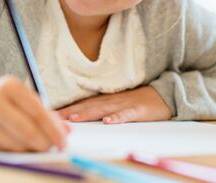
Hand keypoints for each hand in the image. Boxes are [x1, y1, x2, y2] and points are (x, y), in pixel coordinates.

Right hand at [0, 75, 69, 151]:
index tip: (63, 141)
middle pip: (28, 129)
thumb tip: (66, 131)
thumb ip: (46, 113)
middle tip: (54, 148)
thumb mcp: (23, 99)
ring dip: (33, 149)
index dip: (53, 129)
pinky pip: (7, 152)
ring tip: (38, 146)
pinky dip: (19, 153)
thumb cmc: (5, 102)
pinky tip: (21, 147)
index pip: (37, 111)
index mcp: (9, 85)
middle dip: (45, 143)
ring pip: (18, 144)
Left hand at [57, 86, 171, 123]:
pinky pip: (126, 114)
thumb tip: (81, 112)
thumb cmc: (137, 99)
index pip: (83, 103)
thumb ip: (100, 106)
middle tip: (55, 117)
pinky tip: (108, 121)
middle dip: (71, 111)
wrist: (163, 94)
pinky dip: (116, 118)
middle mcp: (111, 100)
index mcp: (105, 99)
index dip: (67, 108)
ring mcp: (124, 104)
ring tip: (74, 118)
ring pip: (103, 109)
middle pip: (88, 106)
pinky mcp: (138, 110)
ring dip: (88, 113)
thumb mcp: (116, 101)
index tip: (52, 113)